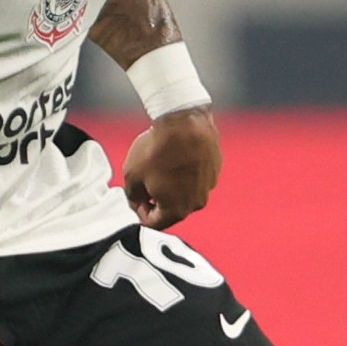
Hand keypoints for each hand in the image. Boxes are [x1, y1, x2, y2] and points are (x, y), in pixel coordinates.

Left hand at [122, 108, 220, 227]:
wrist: (184, 122)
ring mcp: (208, 186)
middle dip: (157, 200)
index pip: (154, 223)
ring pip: (186, 193)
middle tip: (146, 182)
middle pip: (172, 209)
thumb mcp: (132, 176)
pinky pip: (197, 177)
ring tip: (161, 165)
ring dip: (173, 186)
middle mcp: (196, 203)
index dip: (140, 213)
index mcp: (176, 210)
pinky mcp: (215, 169)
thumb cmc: (157, 149)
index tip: (135, 200)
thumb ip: (133, 196)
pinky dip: (186, 172)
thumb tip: (138, 201)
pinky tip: (175, 156)